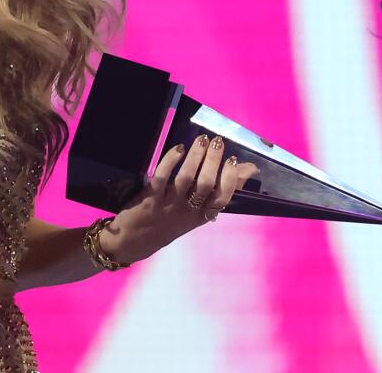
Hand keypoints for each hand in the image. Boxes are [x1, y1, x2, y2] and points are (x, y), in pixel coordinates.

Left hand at [101, 134, 259, 264]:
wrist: (133, 241)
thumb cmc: (169, 223)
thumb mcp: (196, 212)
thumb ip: (217, 191)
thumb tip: (248, 168)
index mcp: (202, 216)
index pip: (223, 198)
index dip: (231, 179)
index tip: (233, 160)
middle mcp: (187, 212)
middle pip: (206, 185)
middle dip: (213, 161)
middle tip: (217, 141)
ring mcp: (168, 205)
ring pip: (185, 179)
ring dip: (195, 157)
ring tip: (202, 139)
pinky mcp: (149, 199)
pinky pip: (162, 177)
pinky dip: (170, 161)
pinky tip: (178, 149)